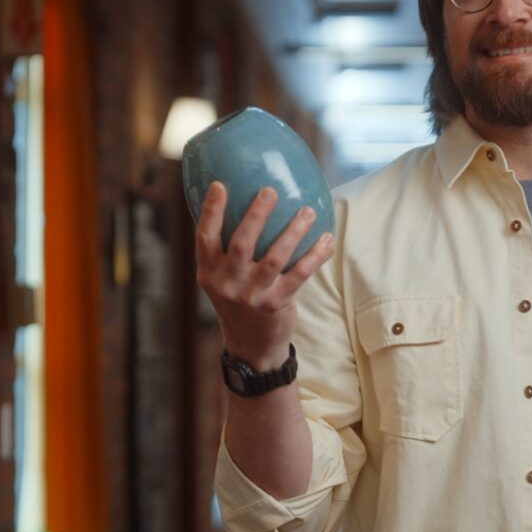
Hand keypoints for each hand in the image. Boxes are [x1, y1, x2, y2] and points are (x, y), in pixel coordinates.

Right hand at [194, 182, 333, 368]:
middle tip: (270, 190)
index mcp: (209, 273)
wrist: (251, 346)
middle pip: (241, 242)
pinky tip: (326, 239)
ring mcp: (251, 296)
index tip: (220, 185)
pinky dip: (314, 256)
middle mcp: (227, 283)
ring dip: (293, 232)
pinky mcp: (275, 305)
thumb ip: (226, 252)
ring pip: (274, 256)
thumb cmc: (239, 300)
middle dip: (256, 214)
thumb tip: (245, 205)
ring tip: (308, 211)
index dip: (211, 211)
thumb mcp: (222, 280)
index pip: (204, 238)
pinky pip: (299, 275)